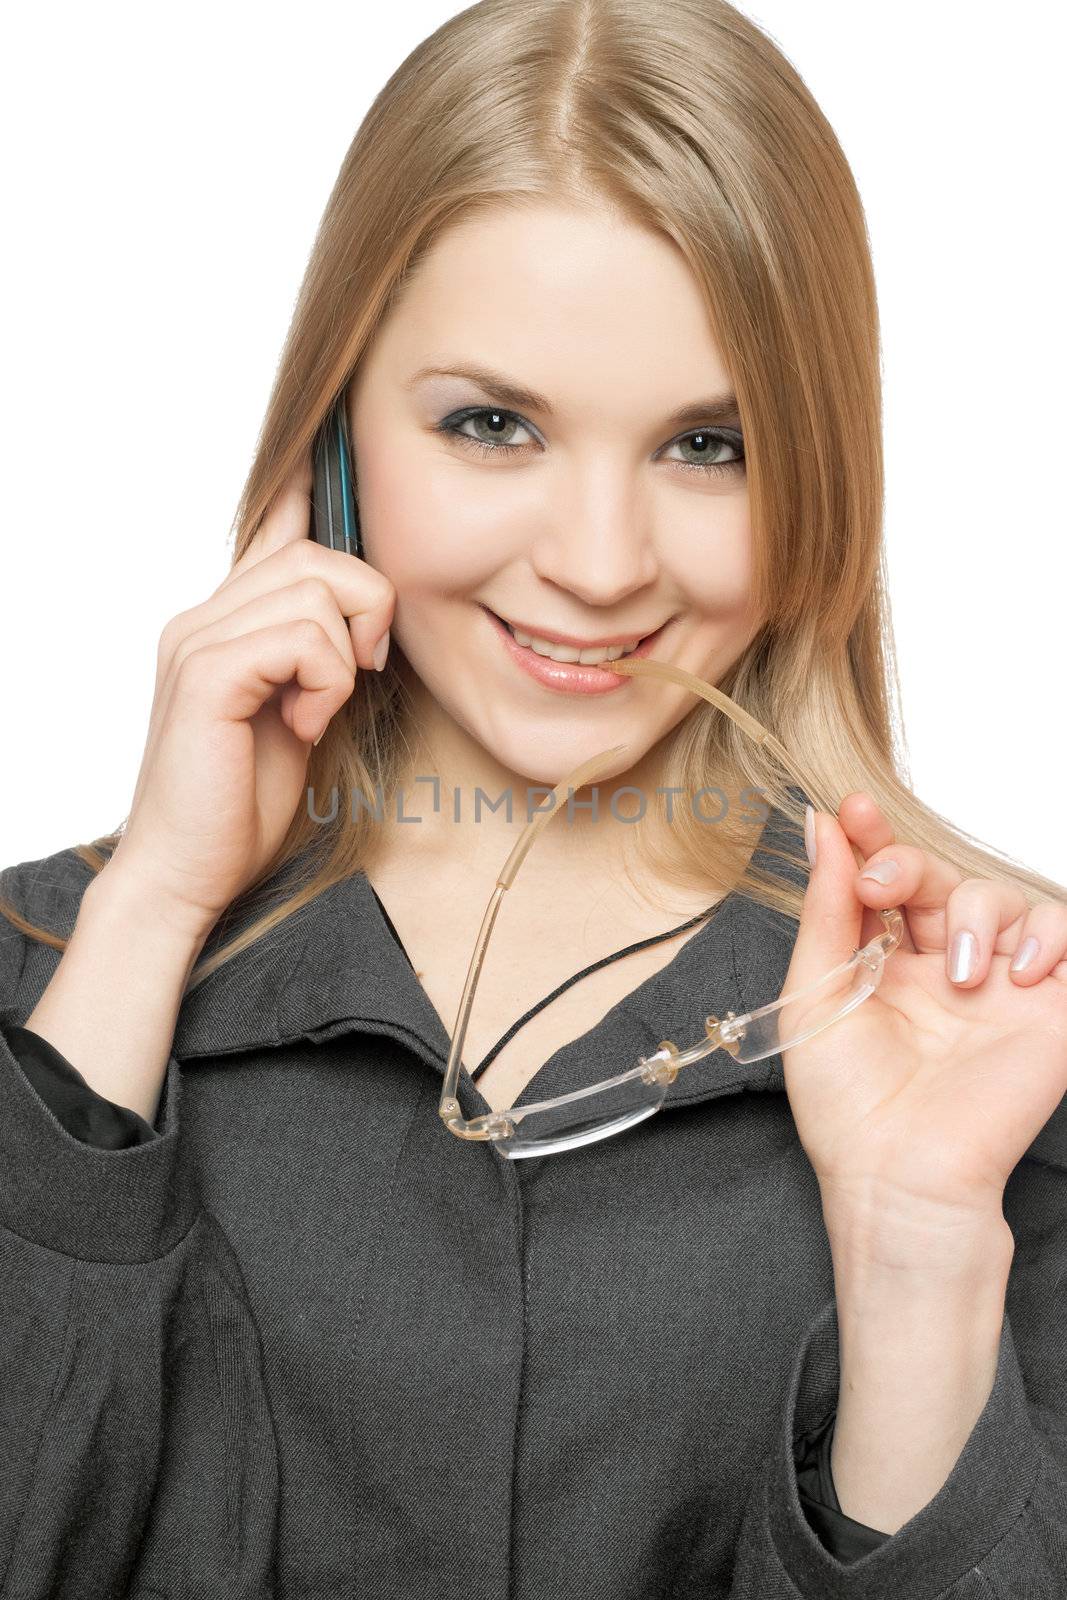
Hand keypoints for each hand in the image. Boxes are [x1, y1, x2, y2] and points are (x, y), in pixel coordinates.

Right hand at [102, 456, 395, 935]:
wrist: (187, 874)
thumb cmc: (240, 805)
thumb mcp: (299, 716)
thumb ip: (318, 660)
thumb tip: (365, 624)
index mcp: (222, 623)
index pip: (268, 530)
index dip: (306, 487)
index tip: (335, 450)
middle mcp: (202, 618)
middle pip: (315, 552)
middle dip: (366, 606)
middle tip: (362, 674)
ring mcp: (197, 642)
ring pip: (313, 587)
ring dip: (343, 656)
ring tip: (320, 712)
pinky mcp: (206, 674)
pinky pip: (300, 636)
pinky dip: (325, 681)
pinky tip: (305, 724)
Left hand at [779, 793, 1066, 1248]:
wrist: (898, 1176)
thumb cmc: (848, 1105)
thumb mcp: (816, 994)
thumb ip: (826, 910)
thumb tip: (820, 830)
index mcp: (886, 963)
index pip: (888, 881)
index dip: (874, 838)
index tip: (852, 810)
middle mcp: (944, 968)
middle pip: (942, 878)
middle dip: (911, 864)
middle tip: (884, 883)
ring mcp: (999, 987)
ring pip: (1004, 900)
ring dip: (975, 912)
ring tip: (953, 972)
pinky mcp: (1051, 1011)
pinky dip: (1051, 935)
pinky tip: (1021, 970)